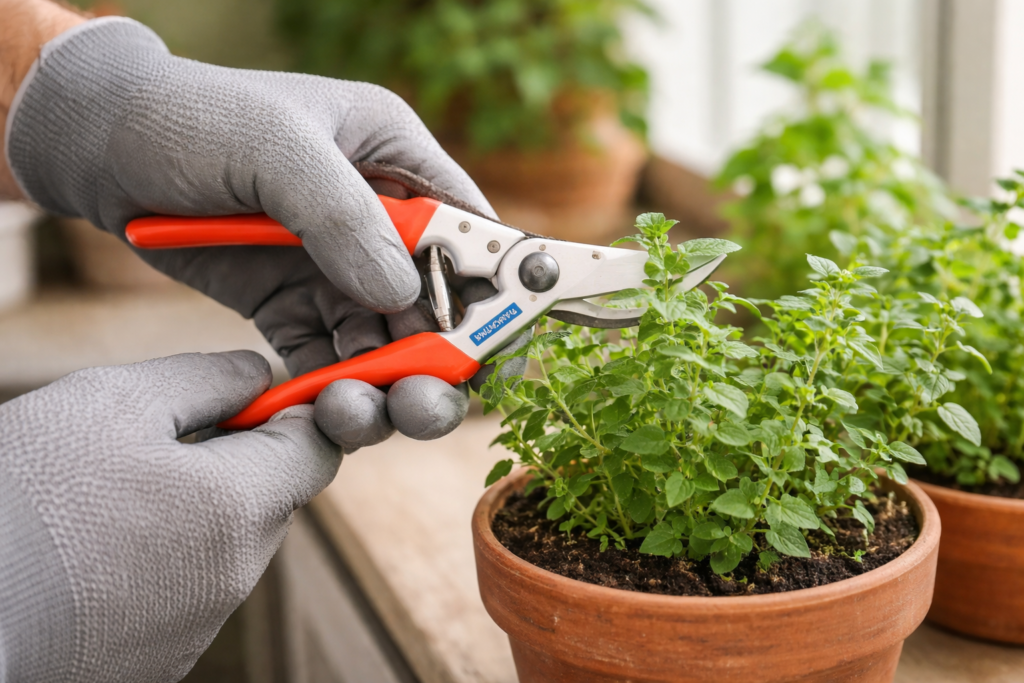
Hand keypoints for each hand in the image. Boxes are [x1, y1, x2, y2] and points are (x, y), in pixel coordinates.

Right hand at [0, 351, 341, 681]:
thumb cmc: (23, 500)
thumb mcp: (114, 402)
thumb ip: (207, 380)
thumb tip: (258, 376)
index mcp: (241, 508)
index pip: (318, 452)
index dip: (292, 413)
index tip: (248, 397)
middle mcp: (235, 578)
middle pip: (272, 499)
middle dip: (233, 461)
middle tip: (155, 443)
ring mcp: (196, 628)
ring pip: (224, 544)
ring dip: (190, 510)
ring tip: (107, 497)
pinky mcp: (156, 661)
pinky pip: (182, 591)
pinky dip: (157, 559)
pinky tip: (93, 548)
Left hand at [4, 17, 518, 448]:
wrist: (100, 147)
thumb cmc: (192, 118)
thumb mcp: (276, 147)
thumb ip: (345, 217)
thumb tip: (404, 296)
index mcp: (397, 161)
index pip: (473, 232)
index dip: (497, 290)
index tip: (497, 348)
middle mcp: (378, 222)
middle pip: (441, 304)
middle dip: (441, 358)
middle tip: (421, 402)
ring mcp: (337, 269)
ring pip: (391, 344)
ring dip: (388, 385)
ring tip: (358, 412)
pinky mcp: (295, 309)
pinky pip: (332, 361)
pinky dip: (335, 391)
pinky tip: (326, 409)